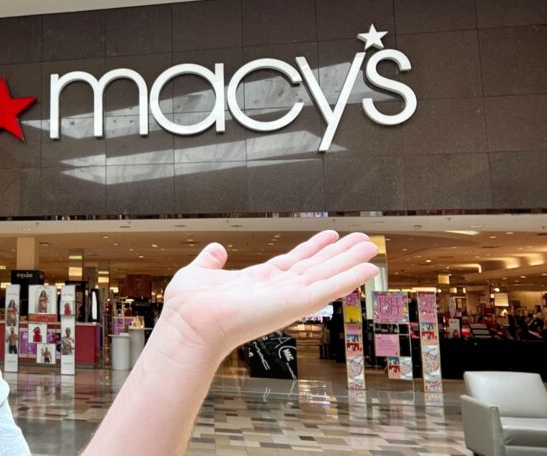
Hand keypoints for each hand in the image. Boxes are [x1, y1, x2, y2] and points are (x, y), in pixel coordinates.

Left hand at [159, 230, 378, 357]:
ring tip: (371, 246)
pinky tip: (368, 268)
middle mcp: (276, 290)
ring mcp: (287, 297)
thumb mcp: (199, 273)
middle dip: (339, 254)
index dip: (312, 248)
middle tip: (363, 239)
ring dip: (350, 261)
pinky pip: (329, 288)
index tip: (330, 236)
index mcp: (256, 282)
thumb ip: (210, 261)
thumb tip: (215, 248)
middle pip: (316, 267)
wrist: (190, 324)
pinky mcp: (295, 303)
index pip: (292, 262)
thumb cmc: (188, 306)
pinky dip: (350, 278)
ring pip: (327, 275)